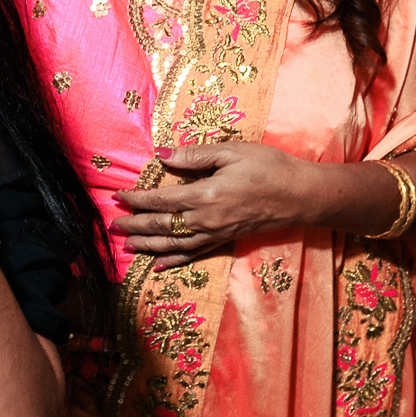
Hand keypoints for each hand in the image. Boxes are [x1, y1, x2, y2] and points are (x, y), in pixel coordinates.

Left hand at [112, 140, 315, 268]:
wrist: (302, 196)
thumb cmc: (269, 168)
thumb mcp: (232, 151)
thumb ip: (194, 155)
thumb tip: (161, 154)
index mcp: (206, 195)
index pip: (162, 200)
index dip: (137, 200)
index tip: (118, 197)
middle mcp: (207, 220)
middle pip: (163, 225)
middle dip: (135, 225)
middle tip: (112, 226)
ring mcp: (216, 233)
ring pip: (174, 244)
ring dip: (148, 245)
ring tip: (126, 246)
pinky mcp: (226, 240)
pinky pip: (194, 254)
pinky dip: (173, 260)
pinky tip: (158, 265)